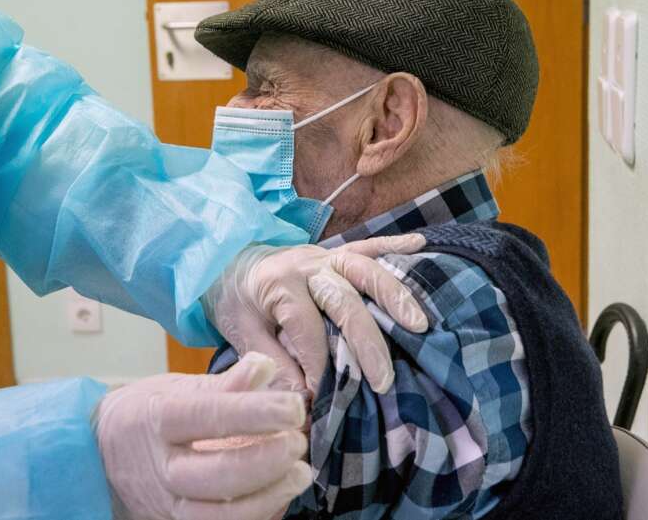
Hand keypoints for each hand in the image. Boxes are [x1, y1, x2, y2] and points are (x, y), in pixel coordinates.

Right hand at [93, 352, 311, 519]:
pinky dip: (255, 517)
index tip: (293, 407)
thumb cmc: (146, 414)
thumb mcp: (176, 388)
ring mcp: (166, 504)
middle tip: (298, 443)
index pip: (208, 416)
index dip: (255, 413)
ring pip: (218, 516)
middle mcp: (159, 468)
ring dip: (267, 498)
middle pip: (214, 475)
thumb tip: (265, 365)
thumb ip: (225, 384)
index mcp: (157, 420)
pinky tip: (280, 498)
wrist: (99, 454)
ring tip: (300, 475)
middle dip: (264, 462)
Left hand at [203, 233, 427, 395]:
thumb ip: (275, 365)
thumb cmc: (237, 303)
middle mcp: (305, 265)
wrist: (227, 263)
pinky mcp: (335, 252)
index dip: (320, 365)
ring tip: (419, 325)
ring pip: (363, 268)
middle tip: (384, 380)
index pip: (307, 328)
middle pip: (343, 298)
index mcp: (278, 285)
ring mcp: (324, 255)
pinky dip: (395, 245)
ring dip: (393, 295)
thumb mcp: (243, 336)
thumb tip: (306, 402)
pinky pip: (368, 245)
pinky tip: (421, 245)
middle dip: (366, 341)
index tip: (327, 398)